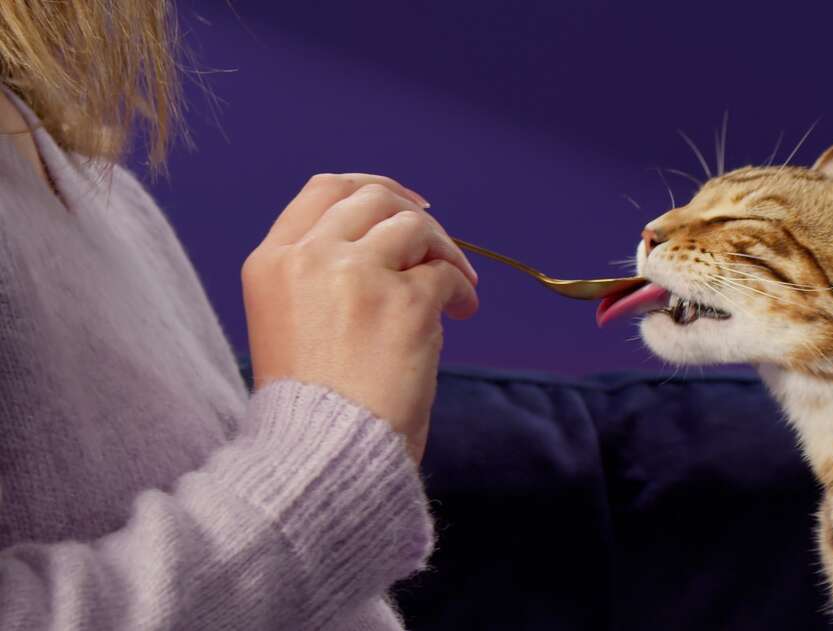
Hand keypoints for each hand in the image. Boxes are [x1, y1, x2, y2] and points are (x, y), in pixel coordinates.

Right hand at [242, 174, 478, 462]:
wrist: (321, 458)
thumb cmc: (312, 408)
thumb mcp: (289, 324)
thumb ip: (322, 276)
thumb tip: (393, 241)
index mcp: (270, 262)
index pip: (325, 190)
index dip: (375, 189)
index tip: (410, 205)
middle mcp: (308, 257)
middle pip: (374, 198)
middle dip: (416, 219)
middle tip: (441, 252)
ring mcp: (356, 275)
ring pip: (415, 226)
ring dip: (446, 252)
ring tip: (458, 288)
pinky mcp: (404, 302)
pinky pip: (446, 275)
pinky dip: (463, 290)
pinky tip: (461, 314)